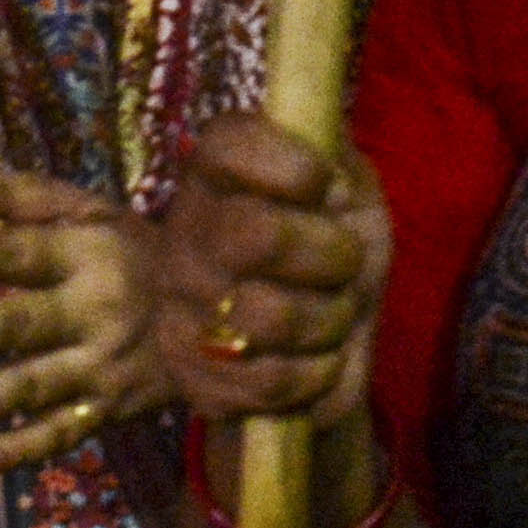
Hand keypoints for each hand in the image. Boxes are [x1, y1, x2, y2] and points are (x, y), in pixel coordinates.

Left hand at [0, 161, 162, 469]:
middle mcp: (95, 311)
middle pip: (21, 324)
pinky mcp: (111, 408)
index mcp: (86, 254)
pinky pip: (63, 433)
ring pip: (37, 386)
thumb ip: (18, 195)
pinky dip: (24, 450)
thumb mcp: (89, 211)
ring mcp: (103, 366)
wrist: (219, 313)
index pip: (19, 252)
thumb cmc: (135, 251)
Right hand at [144, 113, 388, 425]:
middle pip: (258, 235)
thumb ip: (341, 162)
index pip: (230, 146)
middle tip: (343, 262)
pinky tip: (315, 358)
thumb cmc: (333, 242)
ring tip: (331, 313)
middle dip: (332, 254)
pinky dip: (316, 375)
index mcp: (214, 169)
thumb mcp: (348, 187)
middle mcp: (183, 230)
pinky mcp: (191, 373)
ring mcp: (179, 304)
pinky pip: (270, 381)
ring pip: (270, 317)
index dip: (291, 166)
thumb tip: (329, 178)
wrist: (314, 333)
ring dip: (330, 321)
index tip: (324, 185)